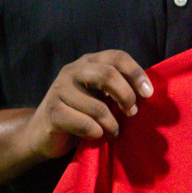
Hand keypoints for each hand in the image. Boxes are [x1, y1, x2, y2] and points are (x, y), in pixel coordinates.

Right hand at [20, 50, 152, 159]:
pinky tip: (98, 135)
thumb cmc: (80, 112)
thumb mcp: (100, 96)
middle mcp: (73, 71)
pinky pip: (84, 123)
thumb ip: (118, 89)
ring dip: (112, 124)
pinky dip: (96, 132)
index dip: (136, 73)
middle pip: (107, 74)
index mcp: (89, 62)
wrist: (43, 133)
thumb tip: (147, 92)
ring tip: (114, 132)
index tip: (148, 93)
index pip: (117, 57)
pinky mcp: (52, 111)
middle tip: (131, 112)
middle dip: (126, 96)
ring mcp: (59, 89)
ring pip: (97, 107)